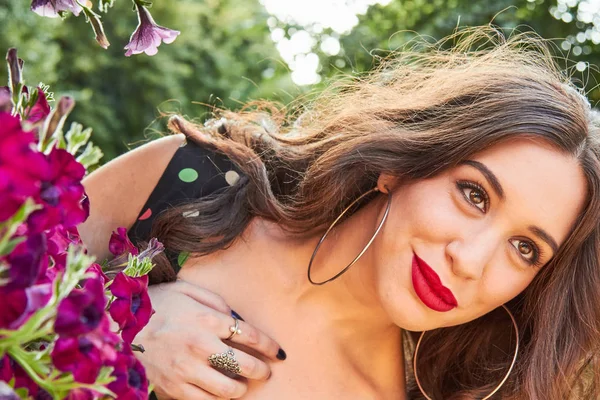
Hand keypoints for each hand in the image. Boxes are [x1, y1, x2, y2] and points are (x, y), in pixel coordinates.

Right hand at [135, 280, 283, 398]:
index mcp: (206, 319)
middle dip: (261, 370)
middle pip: (244, 364)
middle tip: (266, 371)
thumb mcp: (185, 289)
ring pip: (227, 388)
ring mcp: (187, 369)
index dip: (269, 345)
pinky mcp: (174, 387)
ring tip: (243, 384)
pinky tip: (221, 394)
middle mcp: (200, 345)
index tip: (278, 351)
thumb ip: (214, 300)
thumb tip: (234, 315)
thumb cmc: (155, 305)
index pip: (249, 335)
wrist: (117, 328)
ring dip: (241, 388)